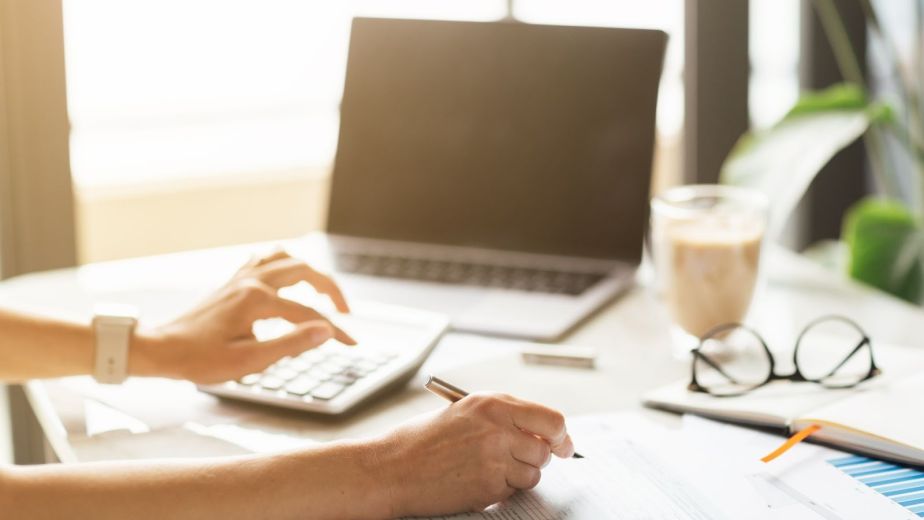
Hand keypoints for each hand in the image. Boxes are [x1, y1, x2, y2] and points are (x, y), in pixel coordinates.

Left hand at [131, 250, 355, 383]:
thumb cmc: (199, 360)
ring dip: (310, 271)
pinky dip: (284, 262)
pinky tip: (288, 275)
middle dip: (331, 291)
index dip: (335, 330)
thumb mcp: (249, 361)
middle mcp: (252, 281)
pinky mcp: (232, 281)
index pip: (309, 314)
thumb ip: (291, 344)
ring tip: (323, 291)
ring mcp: (241, 277)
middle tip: (346, 313)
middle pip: (306, 272)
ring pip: (286, 257)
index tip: (352, 344)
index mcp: (258, 300)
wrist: (160, 349)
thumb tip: (326, 331)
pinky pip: (265, 259)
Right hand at [374, 392, 574, 516]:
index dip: (561, 435)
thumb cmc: (423, 440)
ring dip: (519, 475)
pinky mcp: (488, 487)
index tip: (562, 444)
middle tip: (523, 460)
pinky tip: (475, 480)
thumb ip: (503, 417)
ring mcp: (494, 460)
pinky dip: (500, 489)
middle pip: (546, 449)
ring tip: (489, 468)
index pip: (551, 419)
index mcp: (493, 404)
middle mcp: (498, 429)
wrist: (392, 468)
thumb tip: (541, 432)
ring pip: (533, 473)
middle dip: (539, 457)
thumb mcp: (465, 412)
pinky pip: (512, 491)